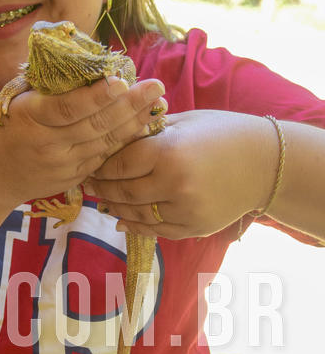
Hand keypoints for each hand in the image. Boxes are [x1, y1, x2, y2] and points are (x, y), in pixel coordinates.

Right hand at [0, 77, 166, 212]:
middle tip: (156, 86)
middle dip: (130, 105)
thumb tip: (83, 58)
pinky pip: (103, 157)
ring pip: (105, 142)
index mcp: (29, 118)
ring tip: (157, 103)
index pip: (68, 108)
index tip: (121, 81)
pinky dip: (124, 141)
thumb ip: (45, 86)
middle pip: (95, 125)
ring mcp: (62, 165)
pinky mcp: (72, 179)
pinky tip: (142, 126)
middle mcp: (48, 145)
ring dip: (134, 122)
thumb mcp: (12, 102)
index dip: (96, 96)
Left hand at [83, 110, 276, 238]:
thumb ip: (146, 132)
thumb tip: (109, 136)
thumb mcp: (182, 122)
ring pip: (135, 214)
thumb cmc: (222, 133)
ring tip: (103, 200)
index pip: (118, 164)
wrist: (266, 163)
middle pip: (122, 192)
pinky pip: (155, 230)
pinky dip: (135, 225)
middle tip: (87, 184)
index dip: (99, 165)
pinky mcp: (194, 227)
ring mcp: (184, 210)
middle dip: (101, 188)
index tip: (87, 162)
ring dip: (115, 208)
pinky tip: (122, 218)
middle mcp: (173, 185)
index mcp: (167, 153)